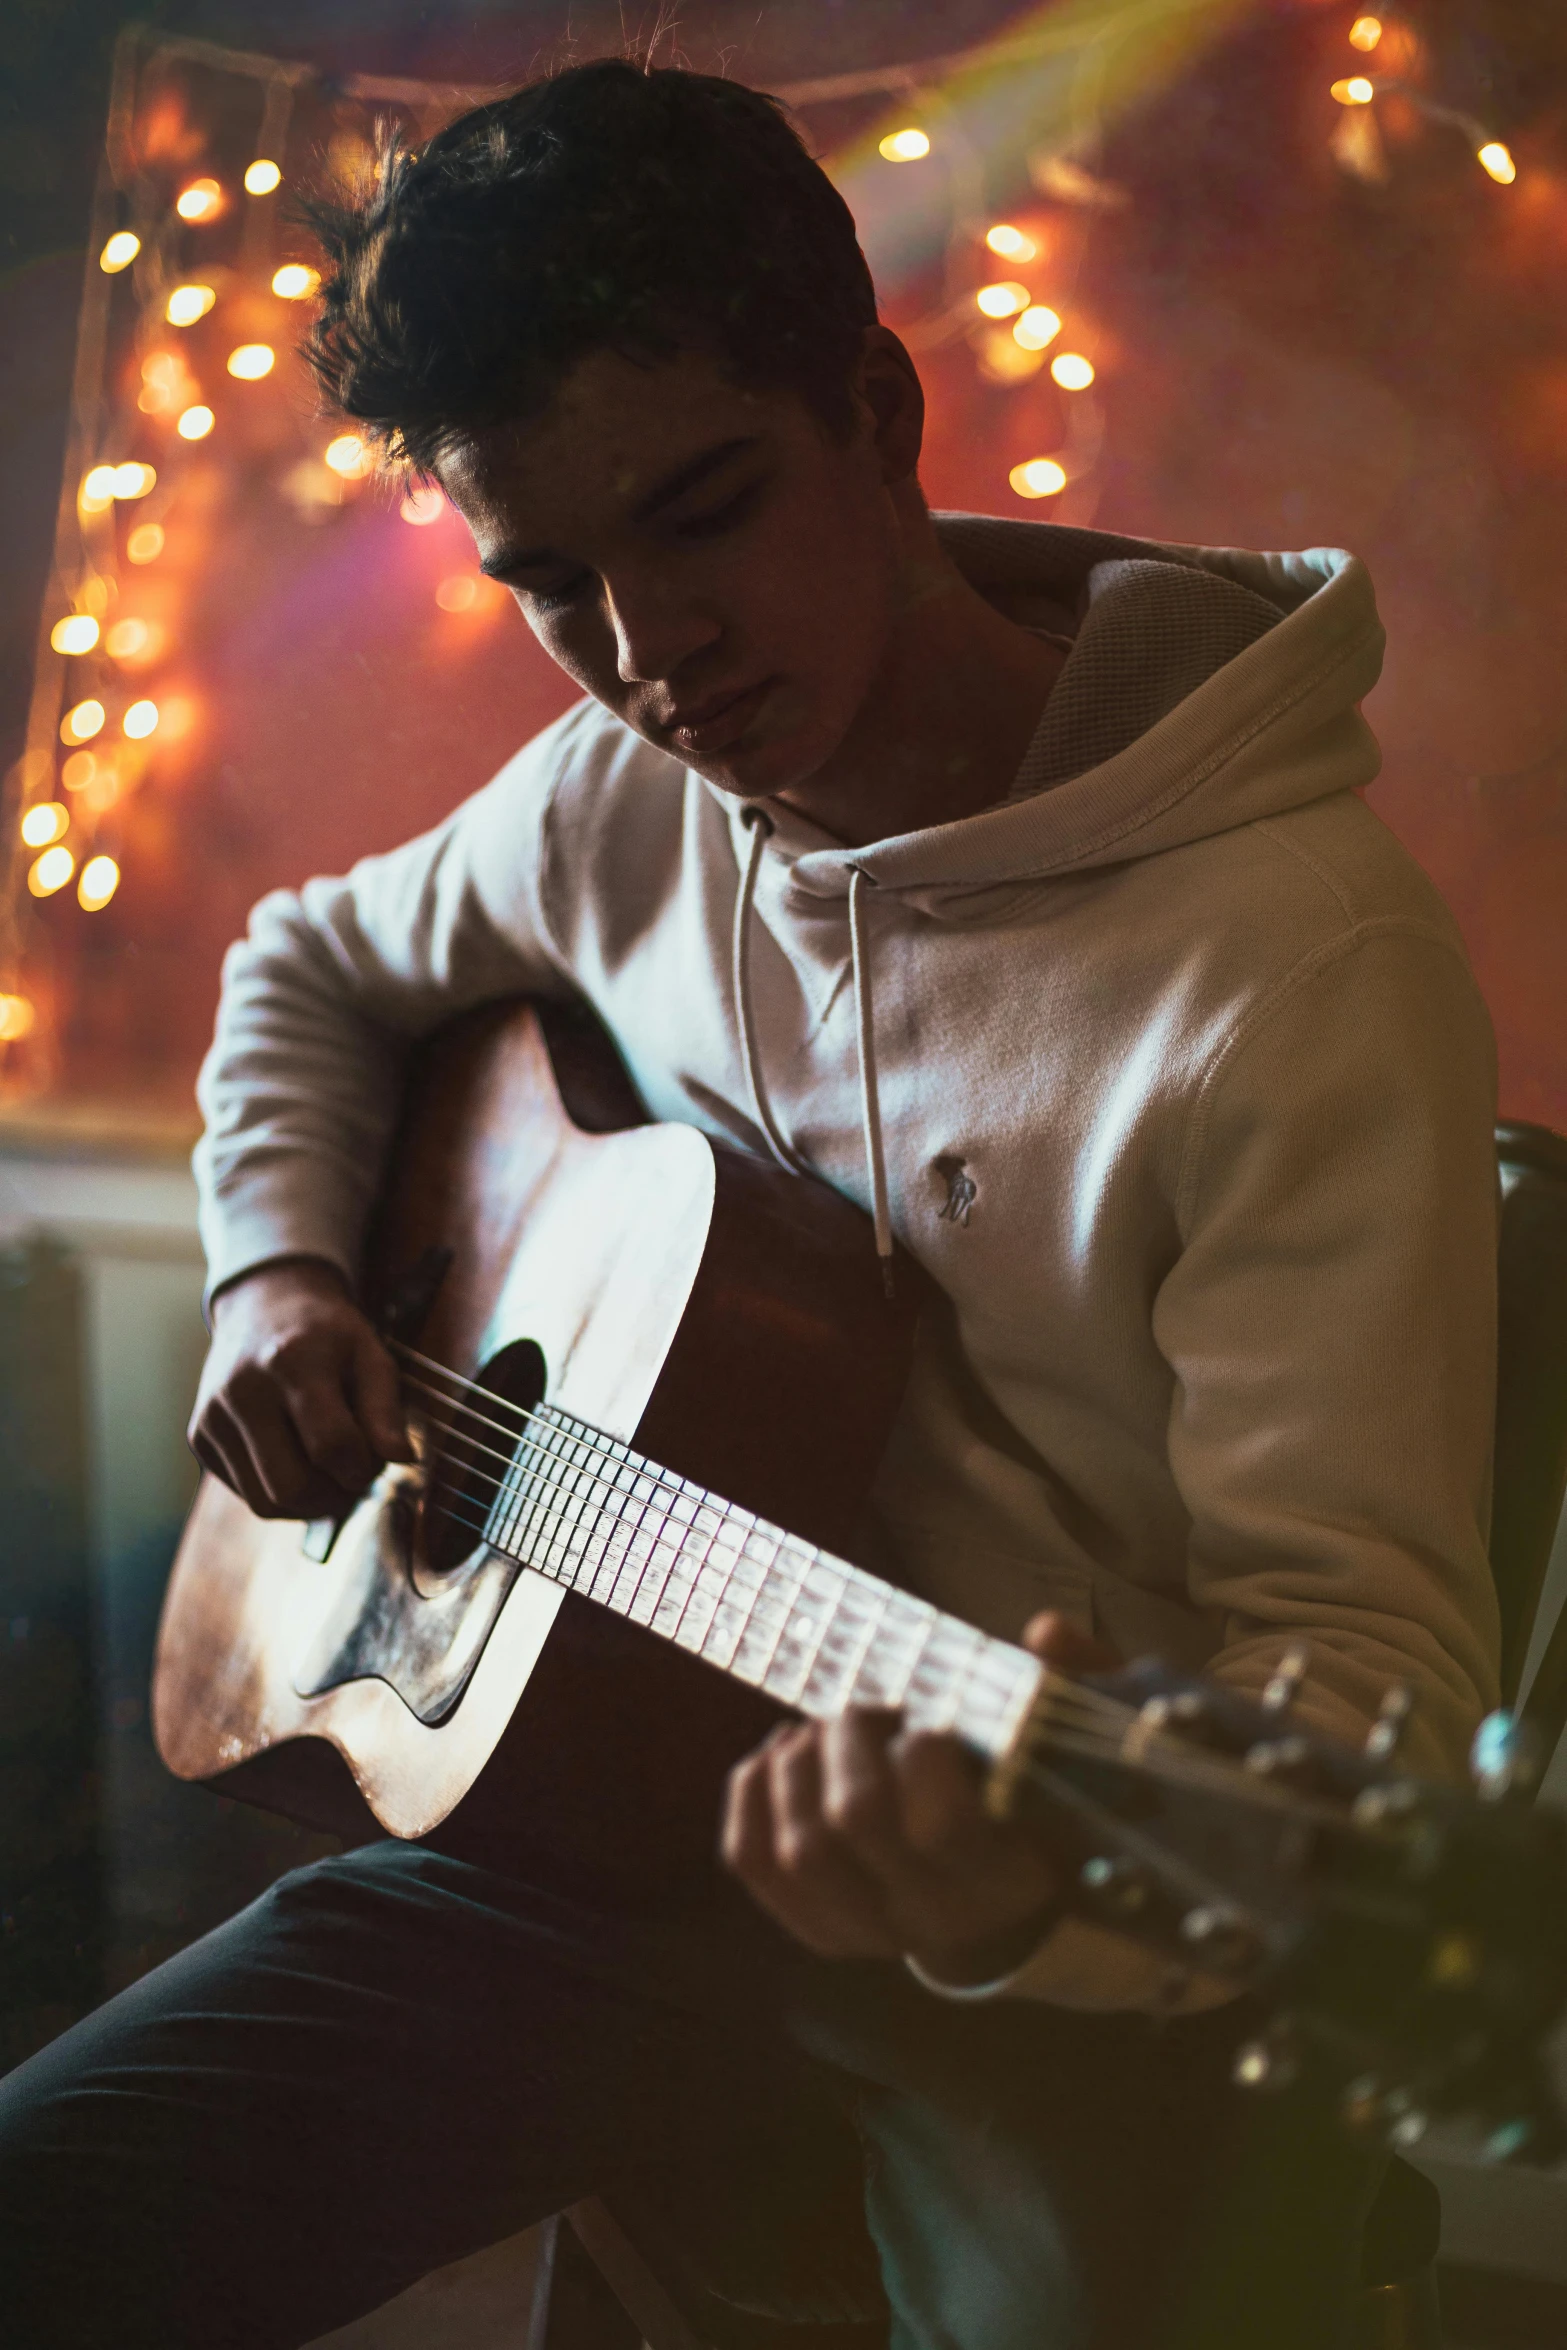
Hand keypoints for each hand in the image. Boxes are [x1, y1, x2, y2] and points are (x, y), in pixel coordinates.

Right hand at [187, 1257, 410, 1519]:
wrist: (263, 1306)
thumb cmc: (327, 1334)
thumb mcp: (370, 1354)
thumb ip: (385, 1409)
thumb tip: (403, 1459)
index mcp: (292, 1361)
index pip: (332, 1446)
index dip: (363, 1468)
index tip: (375, 1459)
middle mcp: (243, 1390)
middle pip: (292, 1486)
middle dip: (334, 1495)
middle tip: (353, 1477)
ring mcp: (213, 1415)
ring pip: (265, 1502)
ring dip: (308, 1504)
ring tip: (330, 1475)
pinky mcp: (199, 1434)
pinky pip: (246, 1493)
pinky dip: (279, 1492)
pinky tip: (297, 1461)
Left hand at [722, 1612, 1117, 1985]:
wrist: (1001, 1903)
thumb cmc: (1033, 1802)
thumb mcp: (1071, 1747)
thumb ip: (1069, 1685)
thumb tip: (1045, 1633)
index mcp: (1004, 1875)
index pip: (941, 1826)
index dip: (922, 1754)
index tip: (930, 1721)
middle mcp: (933, 1915)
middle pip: (855, 1821)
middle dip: (849, 1738)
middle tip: (864, 1707)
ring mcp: (868, 1930)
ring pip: (798, 1845)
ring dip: (799, 1763)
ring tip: (825, 1729)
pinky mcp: (818, 1925)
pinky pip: (751, 1859)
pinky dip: (754, 1792)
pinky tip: (785, 1753)